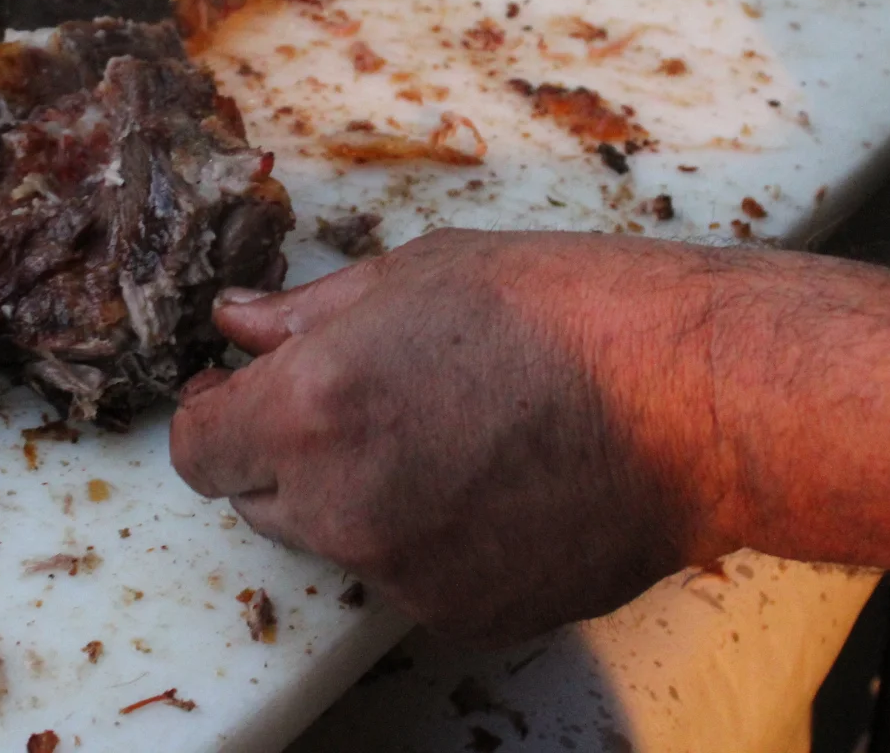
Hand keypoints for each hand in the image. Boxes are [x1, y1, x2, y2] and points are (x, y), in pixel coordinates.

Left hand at [170, 230, 739, 644]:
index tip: (234, 392)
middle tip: (349, 397)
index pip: (197, 449)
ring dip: (350, 494)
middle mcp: (340, 507)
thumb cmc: (562, 312)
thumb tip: (238, 325)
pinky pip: (403, 576)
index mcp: (311, 410)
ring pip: (330, 540)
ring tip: (437, 430)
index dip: (212, 414)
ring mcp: (401, 574)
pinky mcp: (460, 615)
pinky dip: (420, 537)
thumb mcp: (416, 274)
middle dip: (278, 451)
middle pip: (254, 500)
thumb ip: (306, 314)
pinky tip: (484, 480)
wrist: (692, 398)